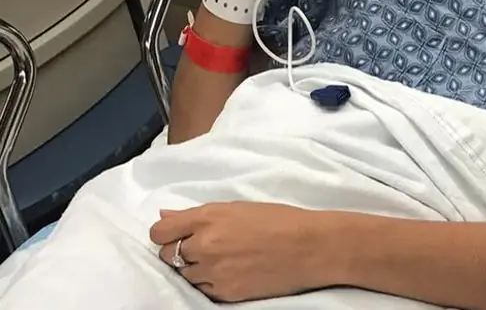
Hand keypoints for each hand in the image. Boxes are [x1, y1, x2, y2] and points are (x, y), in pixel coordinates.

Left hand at [150, 201, 327, 302]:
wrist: (311, 247)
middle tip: (204, 247)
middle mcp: (205, 245)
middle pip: (166, 255)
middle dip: (179, 251)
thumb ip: (197, 215)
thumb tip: (165, 216)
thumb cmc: (280, 220)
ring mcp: (213, 272)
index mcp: (208, 218)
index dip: (165, 234)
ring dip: (194, 268)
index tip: (176, 235)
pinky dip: (210, 283)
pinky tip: (231, 272)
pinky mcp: (224, 293)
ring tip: (222, 260)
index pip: (160, 232)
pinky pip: (202, 290)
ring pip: (183, 275)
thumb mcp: (237, 207)